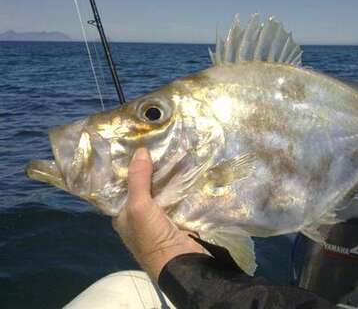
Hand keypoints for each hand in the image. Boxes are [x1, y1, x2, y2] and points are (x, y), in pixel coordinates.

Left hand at [112, 148, 203, 278]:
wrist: (180, 262)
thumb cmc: (151, 236)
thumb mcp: (138, 206)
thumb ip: (138, 179)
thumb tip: (140, 150)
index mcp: (122, 216)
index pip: (123, 187)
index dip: (129, 168)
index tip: (137, 147)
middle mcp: (138, 216)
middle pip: (144, 187)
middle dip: (150, 170)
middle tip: (158, 144)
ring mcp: (159, 218)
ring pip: (161, 191)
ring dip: (167, 176)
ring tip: (174, 150)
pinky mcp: (177, 219)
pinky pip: (177, 197)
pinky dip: (181, 186)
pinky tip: (186, 168)